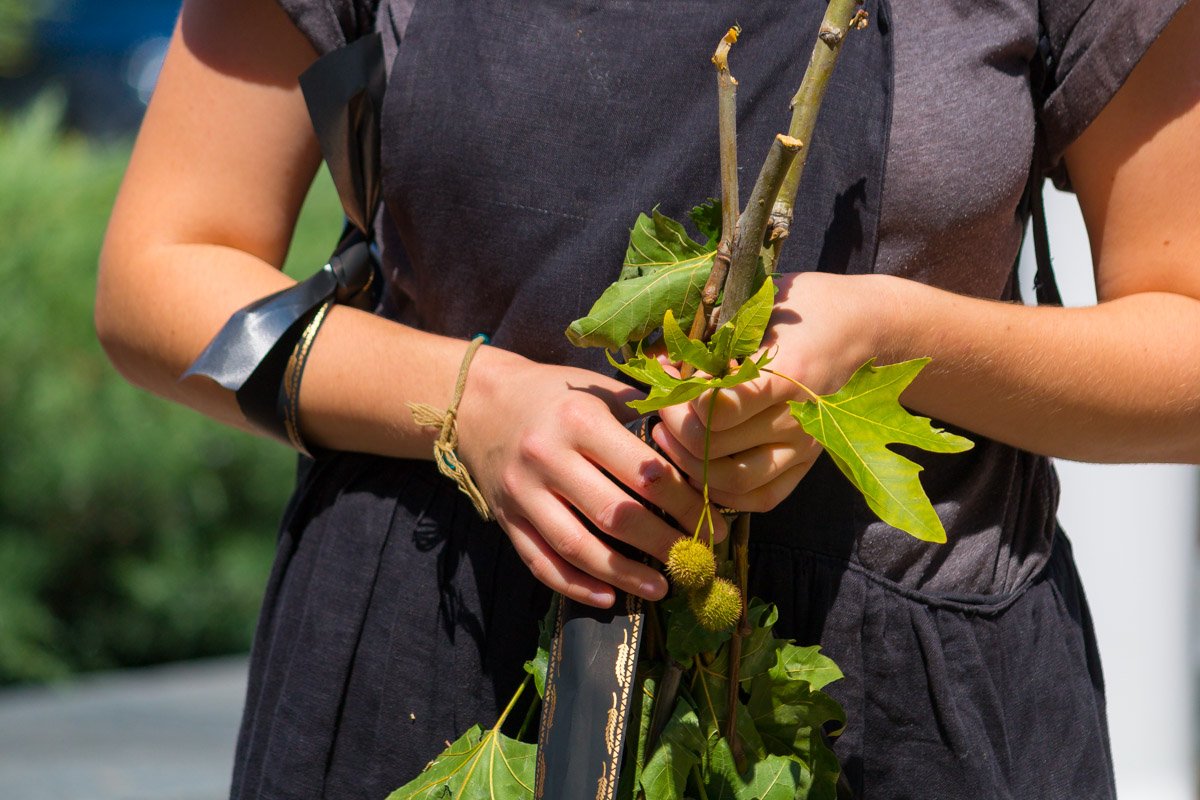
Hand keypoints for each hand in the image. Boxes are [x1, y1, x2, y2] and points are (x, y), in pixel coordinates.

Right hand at [456, 346, 726, 608]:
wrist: (477, 401)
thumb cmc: (552, 393)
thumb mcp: (599, 387)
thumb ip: (646, 414)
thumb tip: (703, 445)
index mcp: (580, 419)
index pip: (645, 472)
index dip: (685, 502)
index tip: (712, 520)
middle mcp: (547, 457)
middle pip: (616, 515)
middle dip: (663, 543)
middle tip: (695, 559)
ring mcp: (522, 493)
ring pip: (577, 547)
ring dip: (625, 575)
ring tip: (662, 588)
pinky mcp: (506, 519)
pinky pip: (541, 562)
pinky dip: (575, 586)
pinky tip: (609, 597)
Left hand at [654, 271, 896, 510]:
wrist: (870, 328)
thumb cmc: (810, 307)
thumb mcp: (761, 303)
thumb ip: (711, 333)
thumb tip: (659, 360)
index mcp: (788, 372)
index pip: (719, 408)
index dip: (681, 396)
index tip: (670, 375)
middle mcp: (798, 417)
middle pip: (714, 445)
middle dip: (675, 425)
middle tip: (664, 403)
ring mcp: (805, 446)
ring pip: (733, 480)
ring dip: (690, 463)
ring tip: (671, 436)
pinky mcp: (807, 462)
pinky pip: (762, 497)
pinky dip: (725, 493)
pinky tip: (700, 467)